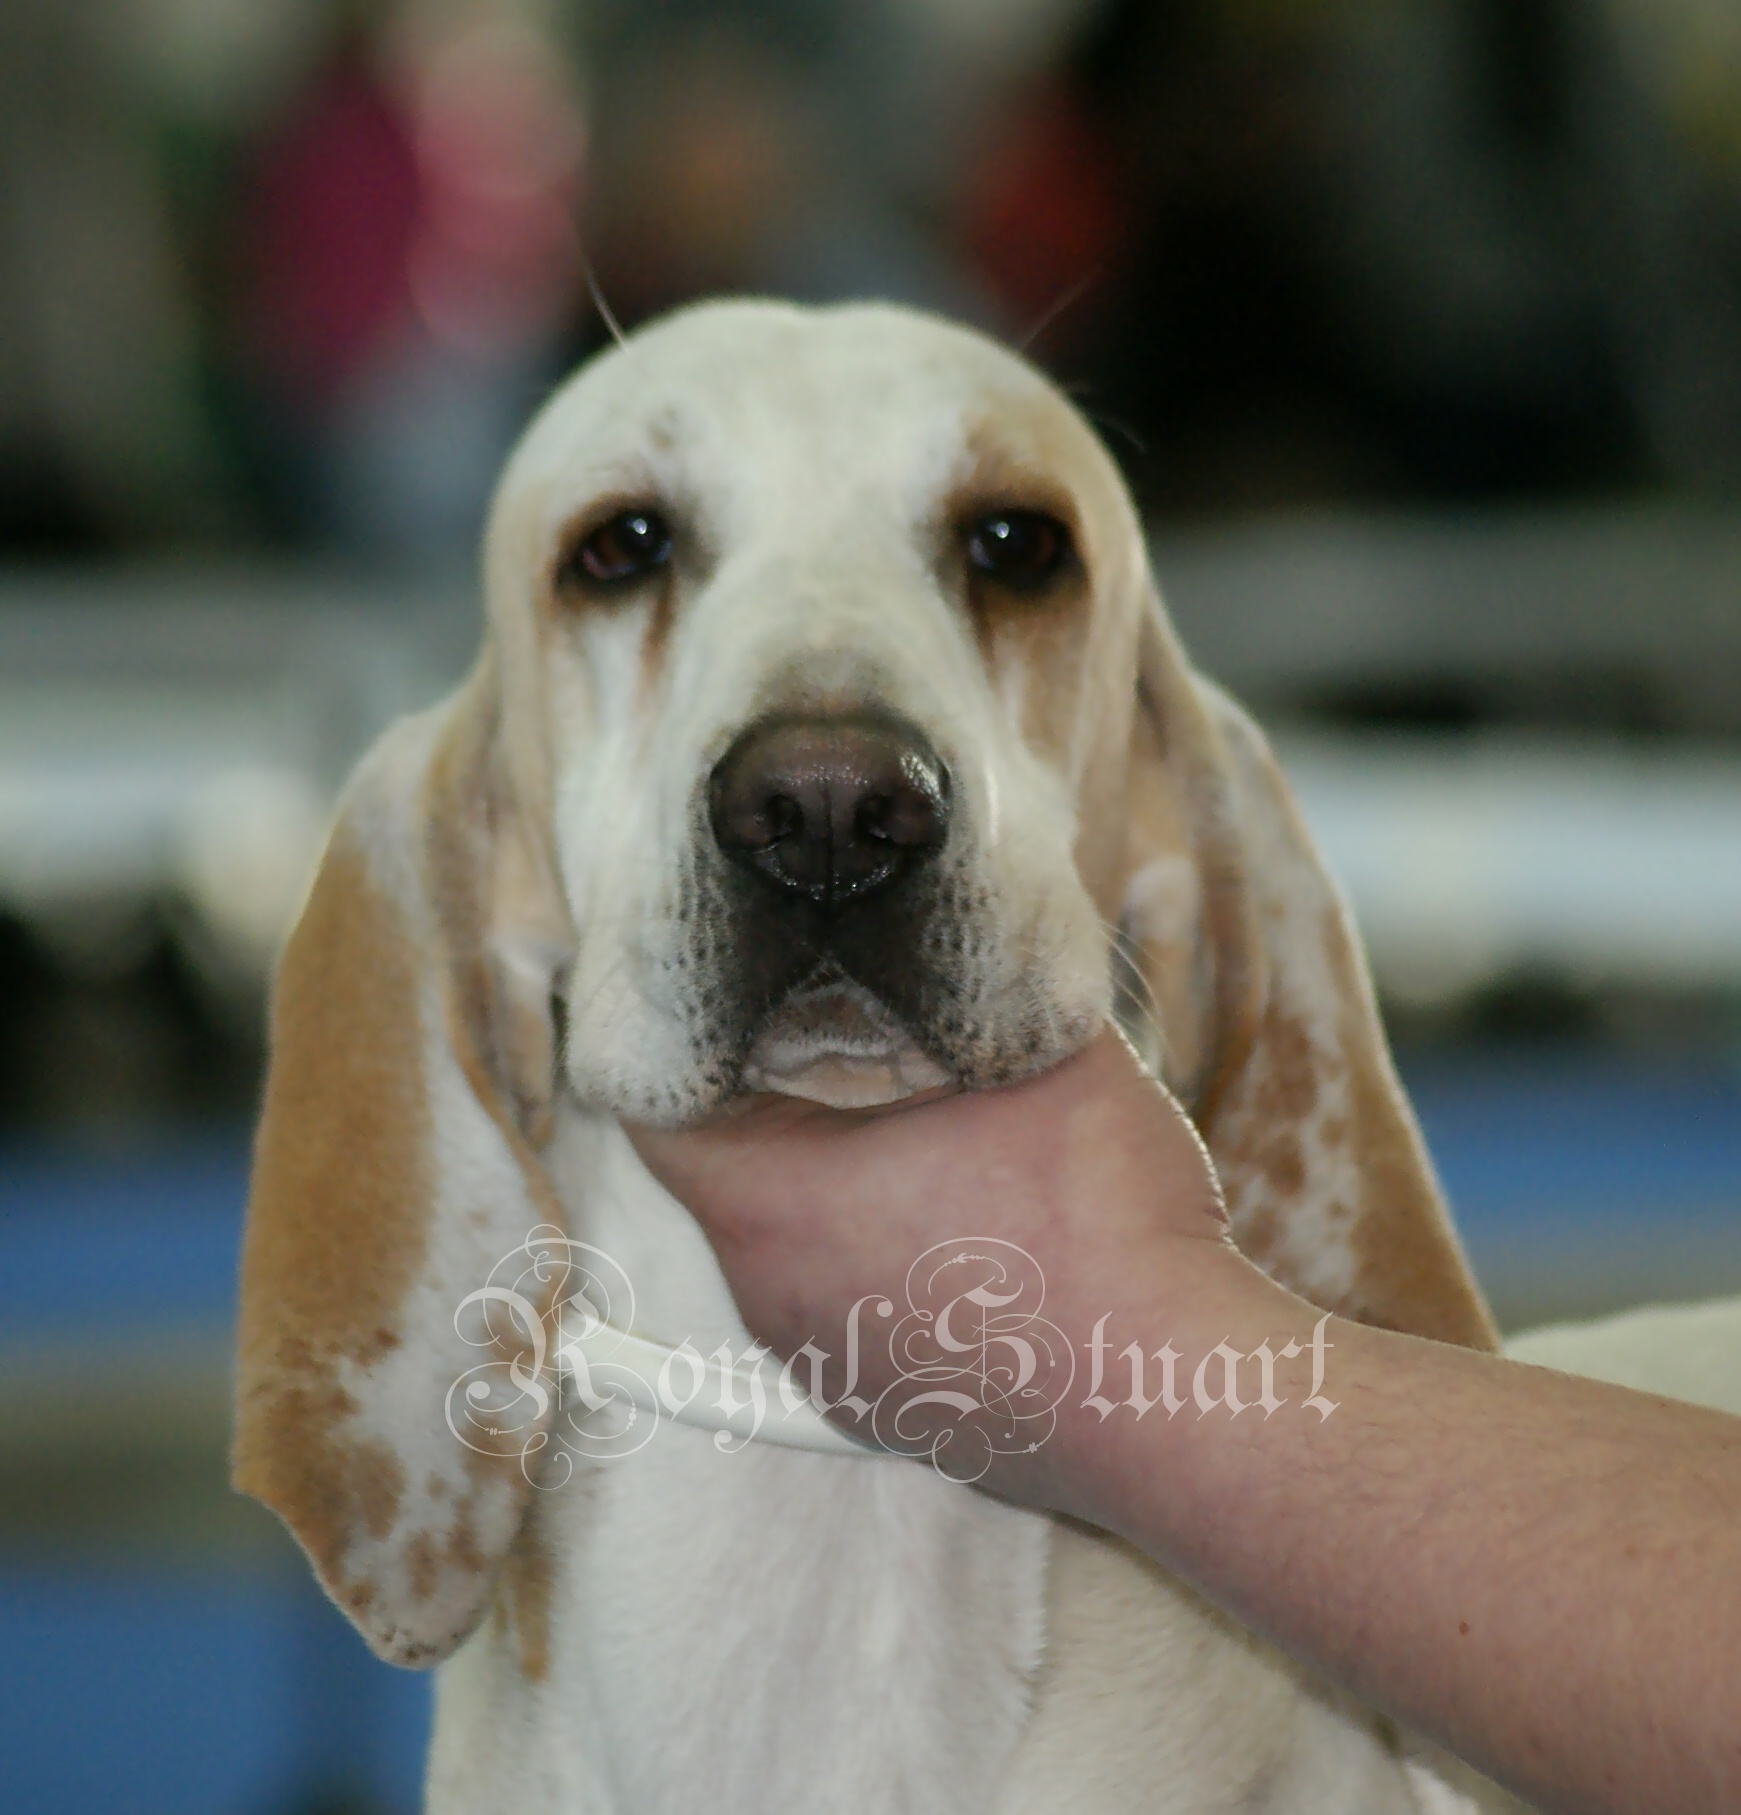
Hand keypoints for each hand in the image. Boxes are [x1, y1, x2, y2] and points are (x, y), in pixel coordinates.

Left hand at [626, 1026, 1242, 1508]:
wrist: (1179, 1397)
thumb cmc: (1098, 1226)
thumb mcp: (1043, 1051)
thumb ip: (980, 983)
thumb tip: (973, 932)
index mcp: (771, 1202)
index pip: (658, 1108)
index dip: (695, 1038)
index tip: (749, 996)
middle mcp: (772, 1297)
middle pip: (735, 1170)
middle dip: (788, 1100)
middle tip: (862, 1040)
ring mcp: (826, 1366)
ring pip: (800, 1241)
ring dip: (847, 1184)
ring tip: (935, 1134)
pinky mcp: (885, 1408)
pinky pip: (854, 1308)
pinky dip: (890, 1259)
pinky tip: (978, 1227)